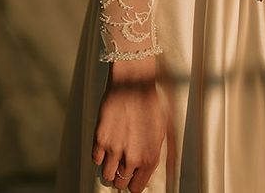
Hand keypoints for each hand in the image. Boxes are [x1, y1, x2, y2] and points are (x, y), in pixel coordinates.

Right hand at [92, 58, 164, 191]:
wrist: (134, 83)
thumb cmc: (152, 103)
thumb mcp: (167, 129)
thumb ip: (167, 155)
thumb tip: (168, 174)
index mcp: (150, 157)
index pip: (136, 188)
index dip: (134, 182)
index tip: (133, 176)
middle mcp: (132, 157)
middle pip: (120, 183)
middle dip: (122, 175)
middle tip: (123, 163)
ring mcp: (115, 149)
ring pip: (106, 175)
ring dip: (110, 168)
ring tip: (115, 155)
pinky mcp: (100, 139)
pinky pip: (96, 159)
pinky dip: (100, 155)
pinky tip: (109, 143)